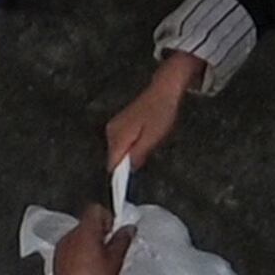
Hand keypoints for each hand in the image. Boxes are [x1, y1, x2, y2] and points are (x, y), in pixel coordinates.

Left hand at [47, 211, 133, 274]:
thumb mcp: (115, 260)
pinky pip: (71, 249)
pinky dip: (79, 254)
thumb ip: (123, 240)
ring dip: (89, 244)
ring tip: (98, 262)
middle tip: (109, 249)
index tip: (114, 231)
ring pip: (79, 236)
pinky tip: (86, 269)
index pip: (96, 209)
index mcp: (87, 230)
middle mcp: (72, 234)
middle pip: (88, 223)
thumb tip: (129, 229)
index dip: (108, 218)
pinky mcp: (58, 258)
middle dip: (100, 233)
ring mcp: (63, 246)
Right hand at [104, 55, 198, 178]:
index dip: (120, 178)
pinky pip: (123, 143)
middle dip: (128, 165)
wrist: (164, 89)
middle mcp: (111, 132)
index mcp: (117, 137)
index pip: (112, 166)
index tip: (129, 186)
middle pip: (114, 160)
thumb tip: (129, 170)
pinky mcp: (120, 124)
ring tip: (147, 146)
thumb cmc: (161, 111)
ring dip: (131, 155)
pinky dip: (132, 147)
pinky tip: (145, 140)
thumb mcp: (152, 138)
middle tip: (145, 158)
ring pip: (119, 152)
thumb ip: (137, 156)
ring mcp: (114, 127)